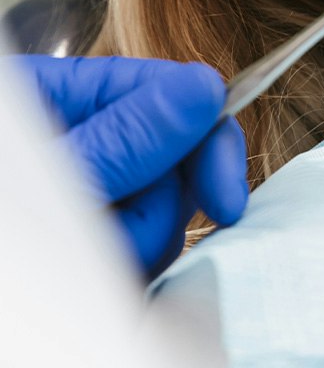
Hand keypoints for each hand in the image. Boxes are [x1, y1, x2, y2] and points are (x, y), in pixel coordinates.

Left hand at [12, 55, 247, 278]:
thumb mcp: (53, 175)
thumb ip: (127, 138)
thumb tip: (207, 89)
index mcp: (65, 94)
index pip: (171, 91)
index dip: (210, 141)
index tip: (226, 200)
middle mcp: (86, 136)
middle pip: (176, 159)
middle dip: (159, 209)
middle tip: (120, 245)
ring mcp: (92, 187)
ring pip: (162, 213)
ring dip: (135, 247)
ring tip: (78, 264)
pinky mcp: (93, 235)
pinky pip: (142, 248)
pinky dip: (125, 269)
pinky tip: (89, 278)